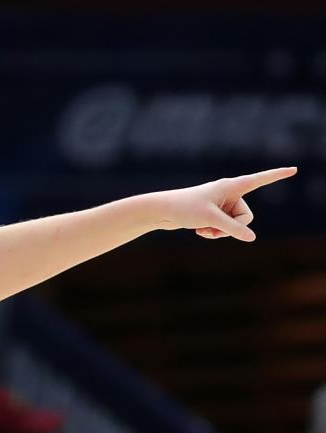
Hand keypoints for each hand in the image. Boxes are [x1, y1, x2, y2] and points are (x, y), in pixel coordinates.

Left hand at [152, 166, 296, 241]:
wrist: (162, 211)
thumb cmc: (185, 209)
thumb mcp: (211, 220)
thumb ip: (233, 229)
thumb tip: (252, 238)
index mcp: (231, 186)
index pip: (259, 180)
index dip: (277, 176)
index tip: (294, 169)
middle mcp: (229, 193)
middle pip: (246, 217)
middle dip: (233, 227)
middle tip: (213, 226)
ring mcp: (222, 205)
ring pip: (235, 226)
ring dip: (221, 232)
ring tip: (203, 229)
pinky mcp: (214, 214)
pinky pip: (224, 228)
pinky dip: (213, 232)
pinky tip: (199, 231)